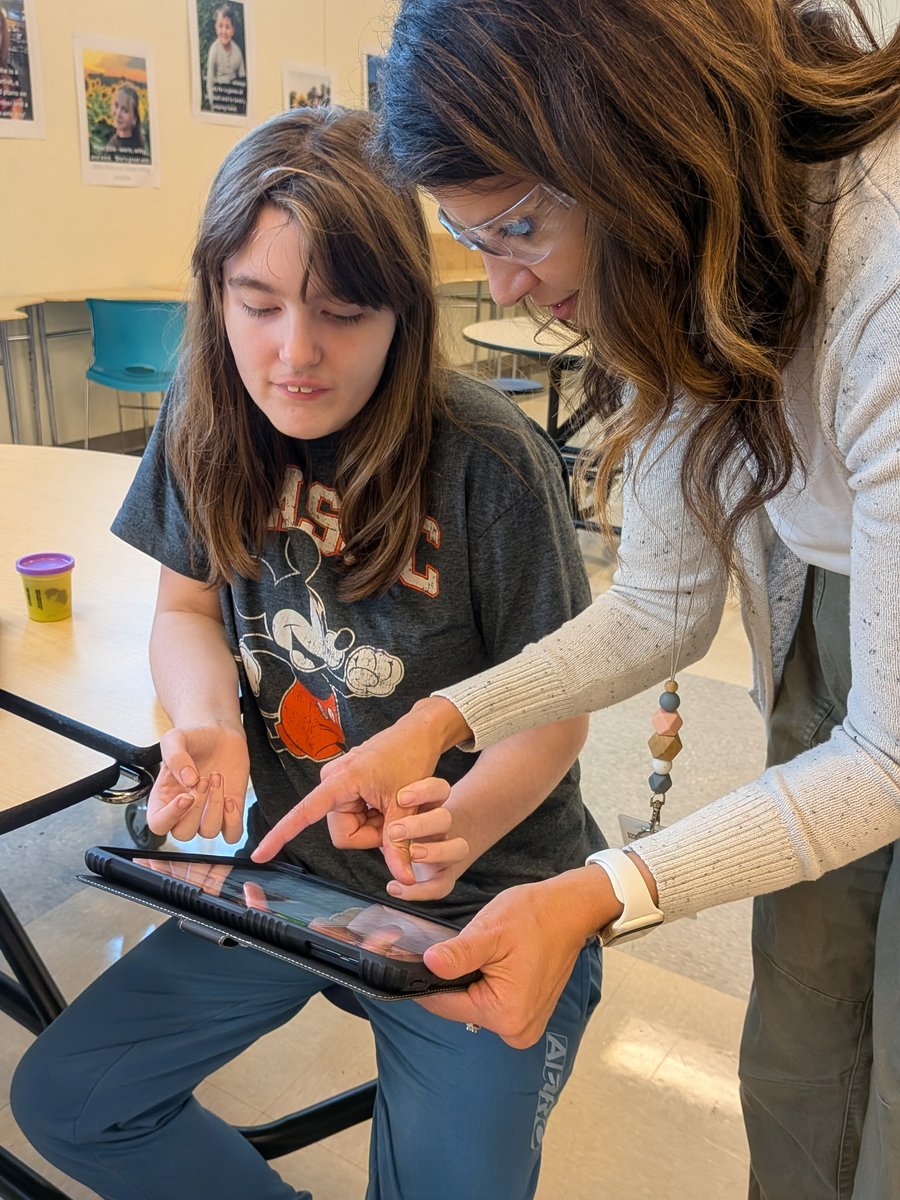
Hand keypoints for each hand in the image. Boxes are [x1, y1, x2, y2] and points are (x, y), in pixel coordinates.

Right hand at [147, 723, 248, 842]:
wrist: (219, 734)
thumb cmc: (193, 739)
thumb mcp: (175, 739)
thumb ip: (175, 757)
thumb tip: (188, 780)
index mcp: (163, 799)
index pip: (158, 825)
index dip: (171, 816)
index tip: (186, 796)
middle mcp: (183, 812)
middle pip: (184, 833)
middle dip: (197, 808)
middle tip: (203, 779)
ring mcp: (206, 814)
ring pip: (208, 832)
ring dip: (215, 807)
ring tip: (217, 778)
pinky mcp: (229, 813)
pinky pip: (232, 834)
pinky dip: (233, 821)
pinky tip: (231, 799)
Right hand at [251, 698, 468, 877]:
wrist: (419, 733)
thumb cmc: (411, 758)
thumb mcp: (406, 805)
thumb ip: (400, 844)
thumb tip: (405, 880)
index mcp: (340, 781)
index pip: (304, 813)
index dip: (281, 836)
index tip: (259, 854)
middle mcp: (332, 781)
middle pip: (343, 833)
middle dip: (370, 834)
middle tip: (393, 816)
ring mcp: (339, 784)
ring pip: (350, 828)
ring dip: (374, 825)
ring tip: (392, 804)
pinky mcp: (347, 786)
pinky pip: (355, 816)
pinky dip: (373, 817)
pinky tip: (387, 801)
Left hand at [382, 779, 470, 901]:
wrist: (425, 847)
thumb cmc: (402, 824)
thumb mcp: (388, 812)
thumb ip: (376, 808)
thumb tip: (348, 799)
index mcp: (431, 806)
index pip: (439, 790)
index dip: (425, 791)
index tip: (401, 797)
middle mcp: (441, 829)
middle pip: (446, 819)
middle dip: (421, 824)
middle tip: (394, 831)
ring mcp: (445, 852)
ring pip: (459, 848)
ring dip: (434, 851)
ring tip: (410, 854)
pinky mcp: (443, 876)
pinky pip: (441, 886)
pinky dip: (419, 891)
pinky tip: (394, 887)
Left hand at [414, 866, 620, 1047]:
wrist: (569, 911)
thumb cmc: (535, 917)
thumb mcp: (491, 931)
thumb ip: (458, 954)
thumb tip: (428, 965)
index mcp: (505, 1014)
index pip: (444, 1005)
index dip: (425, 981)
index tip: (413, 960)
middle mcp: (516, 1031)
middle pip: (459, 1007)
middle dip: (451, 979)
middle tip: (459, 947)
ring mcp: (524, 1026)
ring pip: (473, 1005)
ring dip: (468, 981)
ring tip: (480, 952)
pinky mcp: (527, 1016)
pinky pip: (491, 1004)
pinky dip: (484, 985)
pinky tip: (491, 962)